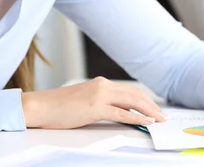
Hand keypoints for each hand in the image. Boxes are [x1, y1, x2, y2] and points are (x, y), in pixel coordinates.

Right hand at [21, 77, 164, 128]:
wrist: (41, 106)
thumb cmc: (58, 107)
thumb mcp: (84, 100)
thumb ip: (100, 102)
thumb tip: (118, 111)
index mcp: (100, 83)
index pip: (129, 90)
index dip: (145, 100)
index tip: (155, 108)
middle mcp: (102, 85)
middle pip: (135, 95)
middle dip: (151, 105)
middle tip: (163, 116)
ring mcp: (99, 95)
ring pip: (132, 102)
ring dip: (149, 111)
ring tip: (159, 120)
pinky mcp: (95, 107)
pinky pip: (122, 113)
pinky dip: (137, 117)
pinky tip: (146, 122)